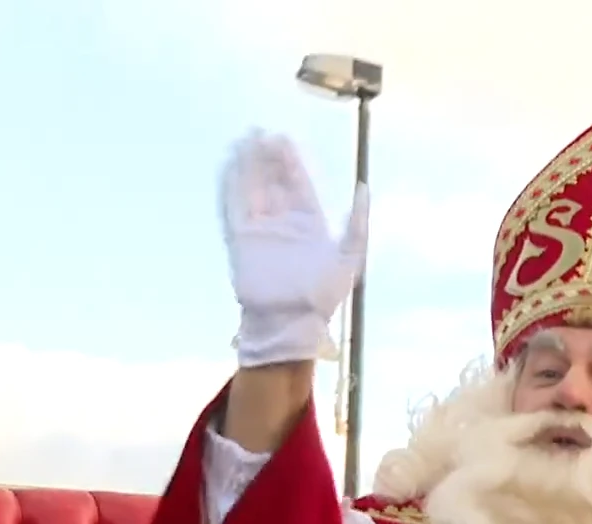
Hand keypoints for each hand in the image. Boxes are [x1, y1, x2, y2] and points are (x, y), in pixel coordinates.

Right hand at [221, 130, 369, 367]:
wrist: (292, 322)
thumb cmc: (324, 295)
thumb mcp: (351, 256)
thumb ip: (358, 222)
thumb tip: (363, 186)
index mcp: (309, 224)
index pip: (298, 185)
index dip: (291, 163)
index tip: (284, 140)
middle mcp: (283, 224)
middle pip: (273, 182)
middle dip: (268, 158)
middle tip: (262, 133)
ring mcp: (261, 231)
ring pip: (252, 190)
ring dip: (248, 166)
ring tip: (244, 141)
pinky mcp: (241, 241)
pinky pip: (233, 208)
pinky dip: (230, 187)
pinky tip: (228, 167)